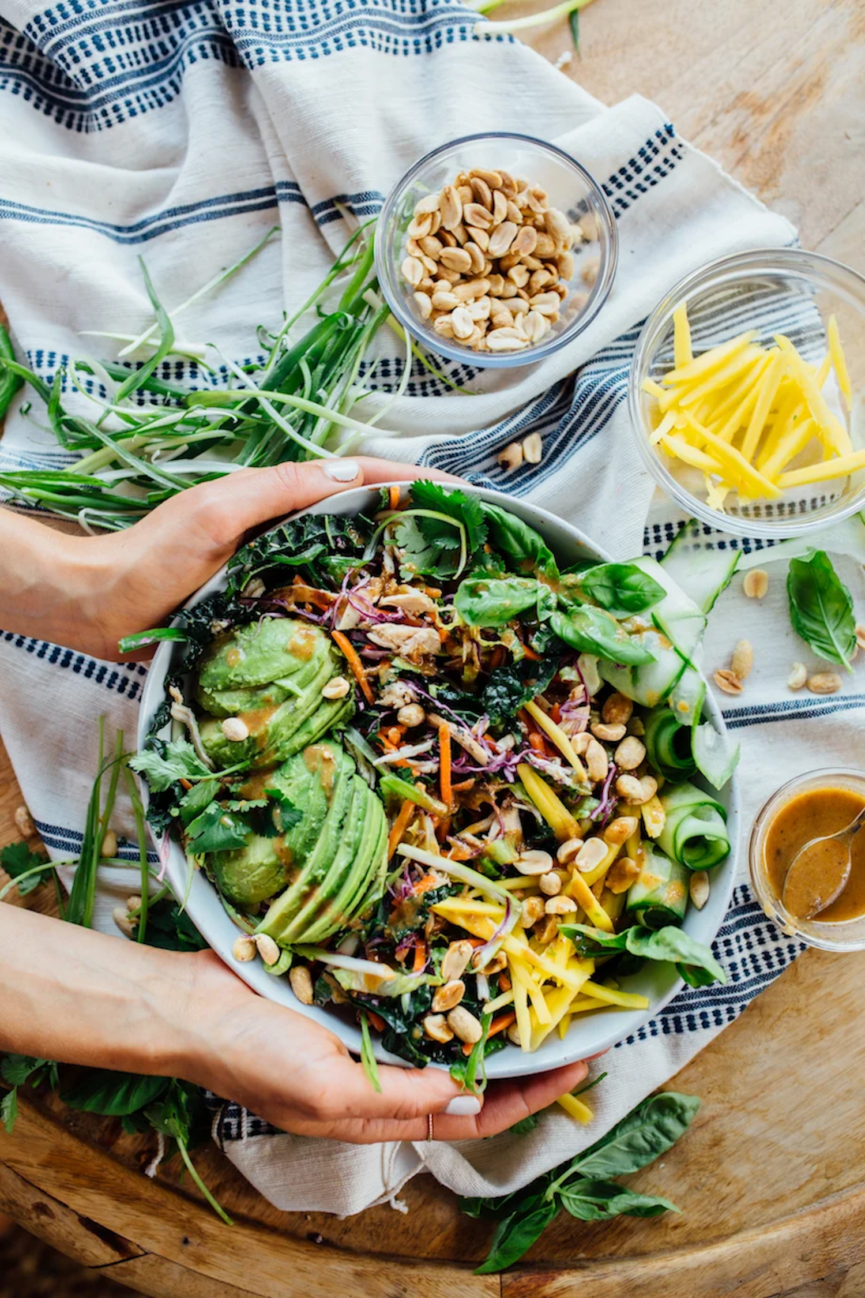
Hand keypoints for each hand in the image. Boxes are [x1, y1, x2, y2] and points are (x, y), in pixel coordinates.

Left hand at [0, 457, 444, 660]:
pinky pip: (328, 584)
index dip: (413, 480)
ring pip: (352, 547)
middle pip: (366, 508)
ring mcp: (280, 556)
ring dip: (397, 553)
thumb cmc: (154, 557)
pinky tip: (385, 614)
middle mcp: (286, 520)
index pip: (361, 474)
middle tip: (471, 540)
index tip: (464, 495)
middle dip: (418, 515)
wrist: (102, 606)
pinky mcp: (270, 592)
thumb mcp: (217, 514)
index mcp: (280, 492)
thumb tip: (351, 472)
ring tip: (447, 577)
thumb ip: (278, 490)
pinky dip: (362, 589)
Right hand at [0, 910, 589, 1145]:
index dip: (529, 1096)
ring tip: (537, 981)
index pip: (475, 1115)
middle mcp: (384, 1073)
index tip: (577, 1066)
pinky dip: (447, 973)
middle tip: (571, 1016)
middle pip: (470, 1069)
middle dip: (521, 1052)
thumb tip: (470, 1098)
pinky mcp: (354, 987)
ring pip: (448, 1024)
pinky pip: (413, 983)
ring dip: (490, 1008)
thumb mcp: (329, 1093)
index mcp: (380, 1110)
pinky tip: (473, 947)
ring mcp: (369, 1028)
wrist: (190, 1003)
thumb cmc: (251, 1054)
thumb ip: (400, 1098)